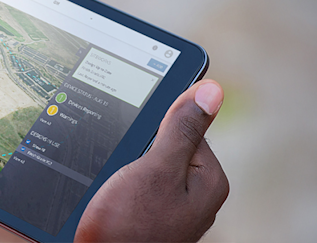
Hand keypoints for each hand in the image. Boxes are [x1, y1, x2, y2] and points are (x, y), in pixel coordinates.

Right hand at [75, 80, 228, 241]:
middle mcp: (194, 195)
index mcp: (208, 179)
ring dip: (120, 171)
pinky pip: (130, 189)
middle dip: (134, 151)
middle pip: (161, 147)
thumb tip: (212, 89)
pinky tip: (104, 202)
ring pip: (140, 168)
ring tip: (110, 193)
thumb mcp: (156, 169)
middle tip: (118, 174)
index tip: (133, 144)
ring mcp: (169, 210)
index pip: (185, 127)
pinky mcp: (146, 219)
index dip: (154, 127)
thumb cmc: (129, 228)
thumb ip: (182, 129)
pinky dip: (114, 189)